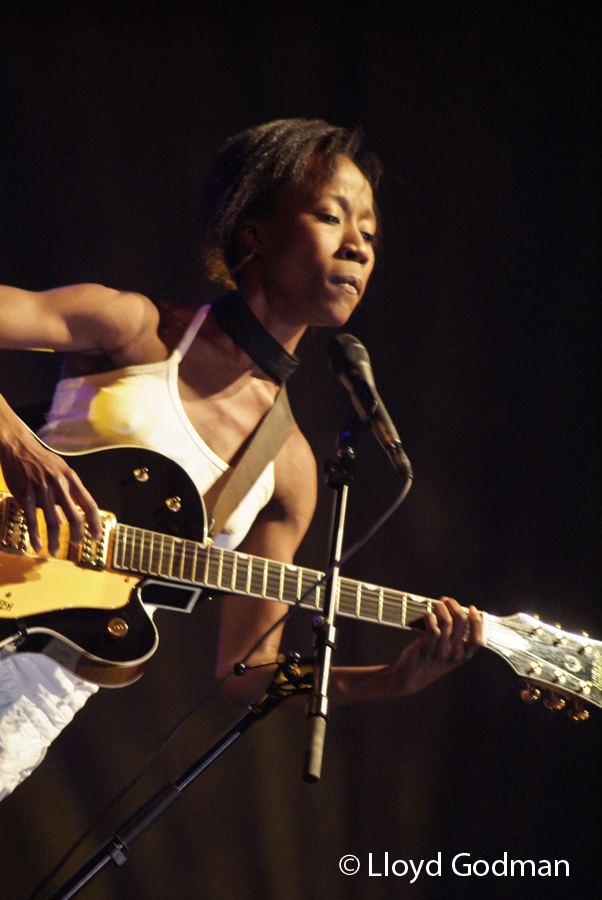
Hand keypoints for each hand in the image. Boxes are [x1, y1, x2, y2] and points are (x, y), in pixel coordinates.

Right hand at [0, 398, 100, 554]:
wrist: (18, 446)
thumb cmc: (41, 460)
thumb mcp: (60, 473)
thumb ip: (67, 495)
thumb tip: (66, 520)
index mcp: (72, 480)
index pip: (89, 505)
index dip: (95, 523)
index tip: (96, 536)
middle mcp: (60, 486)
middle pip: (75, 516)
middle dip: (77, 535)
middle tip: (75, 544)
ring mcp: (43, 491)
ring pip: (53, 522)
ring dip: (55, 540)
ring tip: (54, 551)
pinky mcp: (26, 495)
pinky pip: (33, 520)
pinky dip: (36, 536)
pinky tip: (37, 546)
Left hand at [385, 597, 481, 696]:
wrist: (410, 678)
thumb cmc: (430, 662)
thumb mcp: (449, 654)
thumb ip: (455, 638)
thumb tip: (456, 612)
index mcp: (463, 656)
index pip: (478, 639)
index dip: (477, 621)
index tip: (471, 608)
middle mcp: (454, 654)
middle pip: (461, 622)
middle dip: (454, 605)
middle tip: (447, 601)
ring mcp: (440, 651)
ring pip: (447, 622)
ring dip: (442, 608)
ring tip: (437, 604)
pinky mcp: (426, 647)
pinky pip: (433, 627)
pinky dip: (431, 617)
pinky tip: (428, 615)